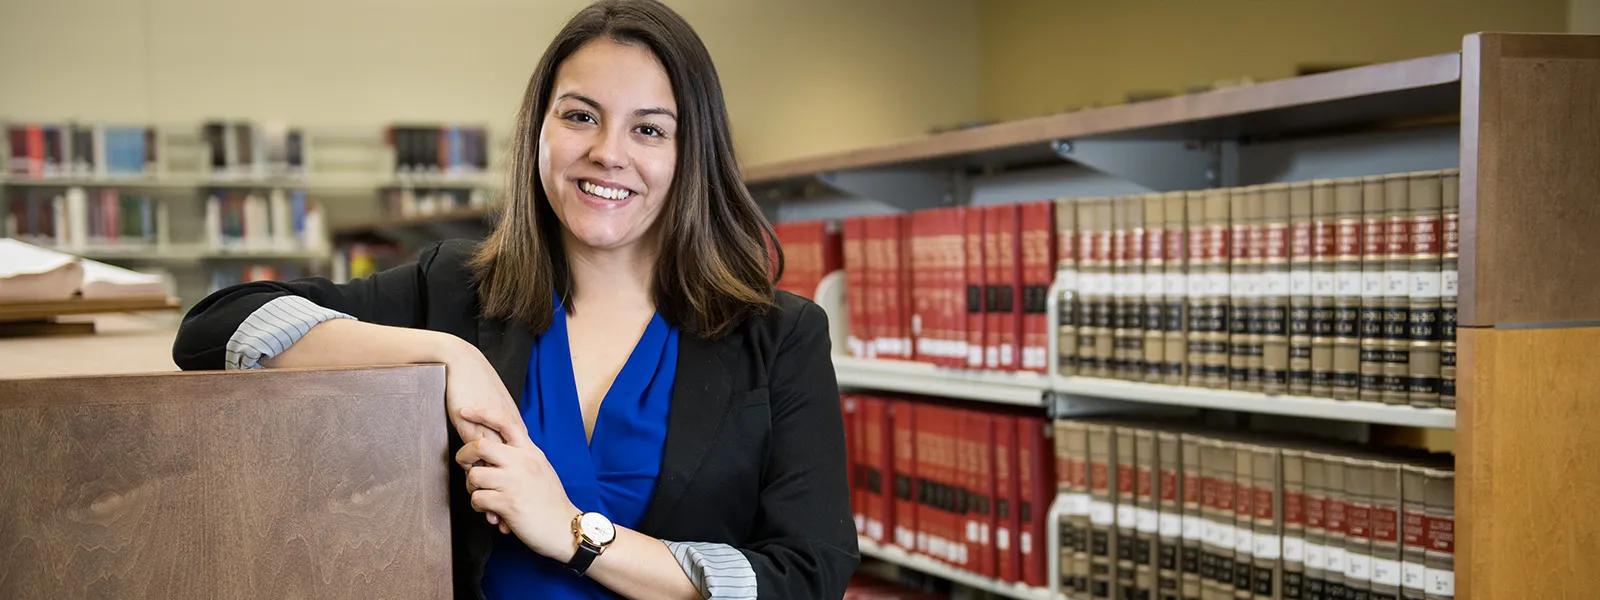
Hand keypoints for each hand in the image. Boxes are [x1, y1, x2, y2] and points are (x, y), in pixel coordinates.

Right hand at [437, 338, 525, 531]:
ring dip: (496, 498)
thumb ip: (496, 426)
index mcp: (513, 426)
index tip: (527, 506)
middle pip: (514, 473)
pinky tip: (477, 501)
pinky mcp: (472, 433)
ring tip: (496, 519)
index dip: (523, 485)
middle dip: (514, 498)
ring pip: (497, 474)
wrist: (461, 363)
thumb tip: (499, 444)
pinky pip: (478, 465)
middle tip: (514, 521)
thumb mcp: (490, 407)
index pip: (522, 463)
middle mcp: (507, 432)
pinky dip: (479, 485)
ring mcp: (491, 433)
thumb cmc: (474, 382)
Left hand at [456, 406, 580, 561]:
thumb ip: (521, 457)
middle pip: (480, 445)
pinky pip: (477, 499)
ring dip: (472, 488)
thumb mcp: (540, 469)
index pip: (505, 422)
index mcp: (530, 452)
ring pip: (474, 476)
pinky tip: (491, 511)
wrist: (564, 528)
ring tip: (483, 495)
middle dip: (464, 455)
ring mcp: (514, 482)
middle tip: (466, 465)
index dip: (482, 413)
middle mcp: (522, 462)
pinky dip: (479, 507)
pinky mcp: (508, 503)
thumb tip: (494, 453)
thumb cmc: (551, 502)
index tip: (465, 412)